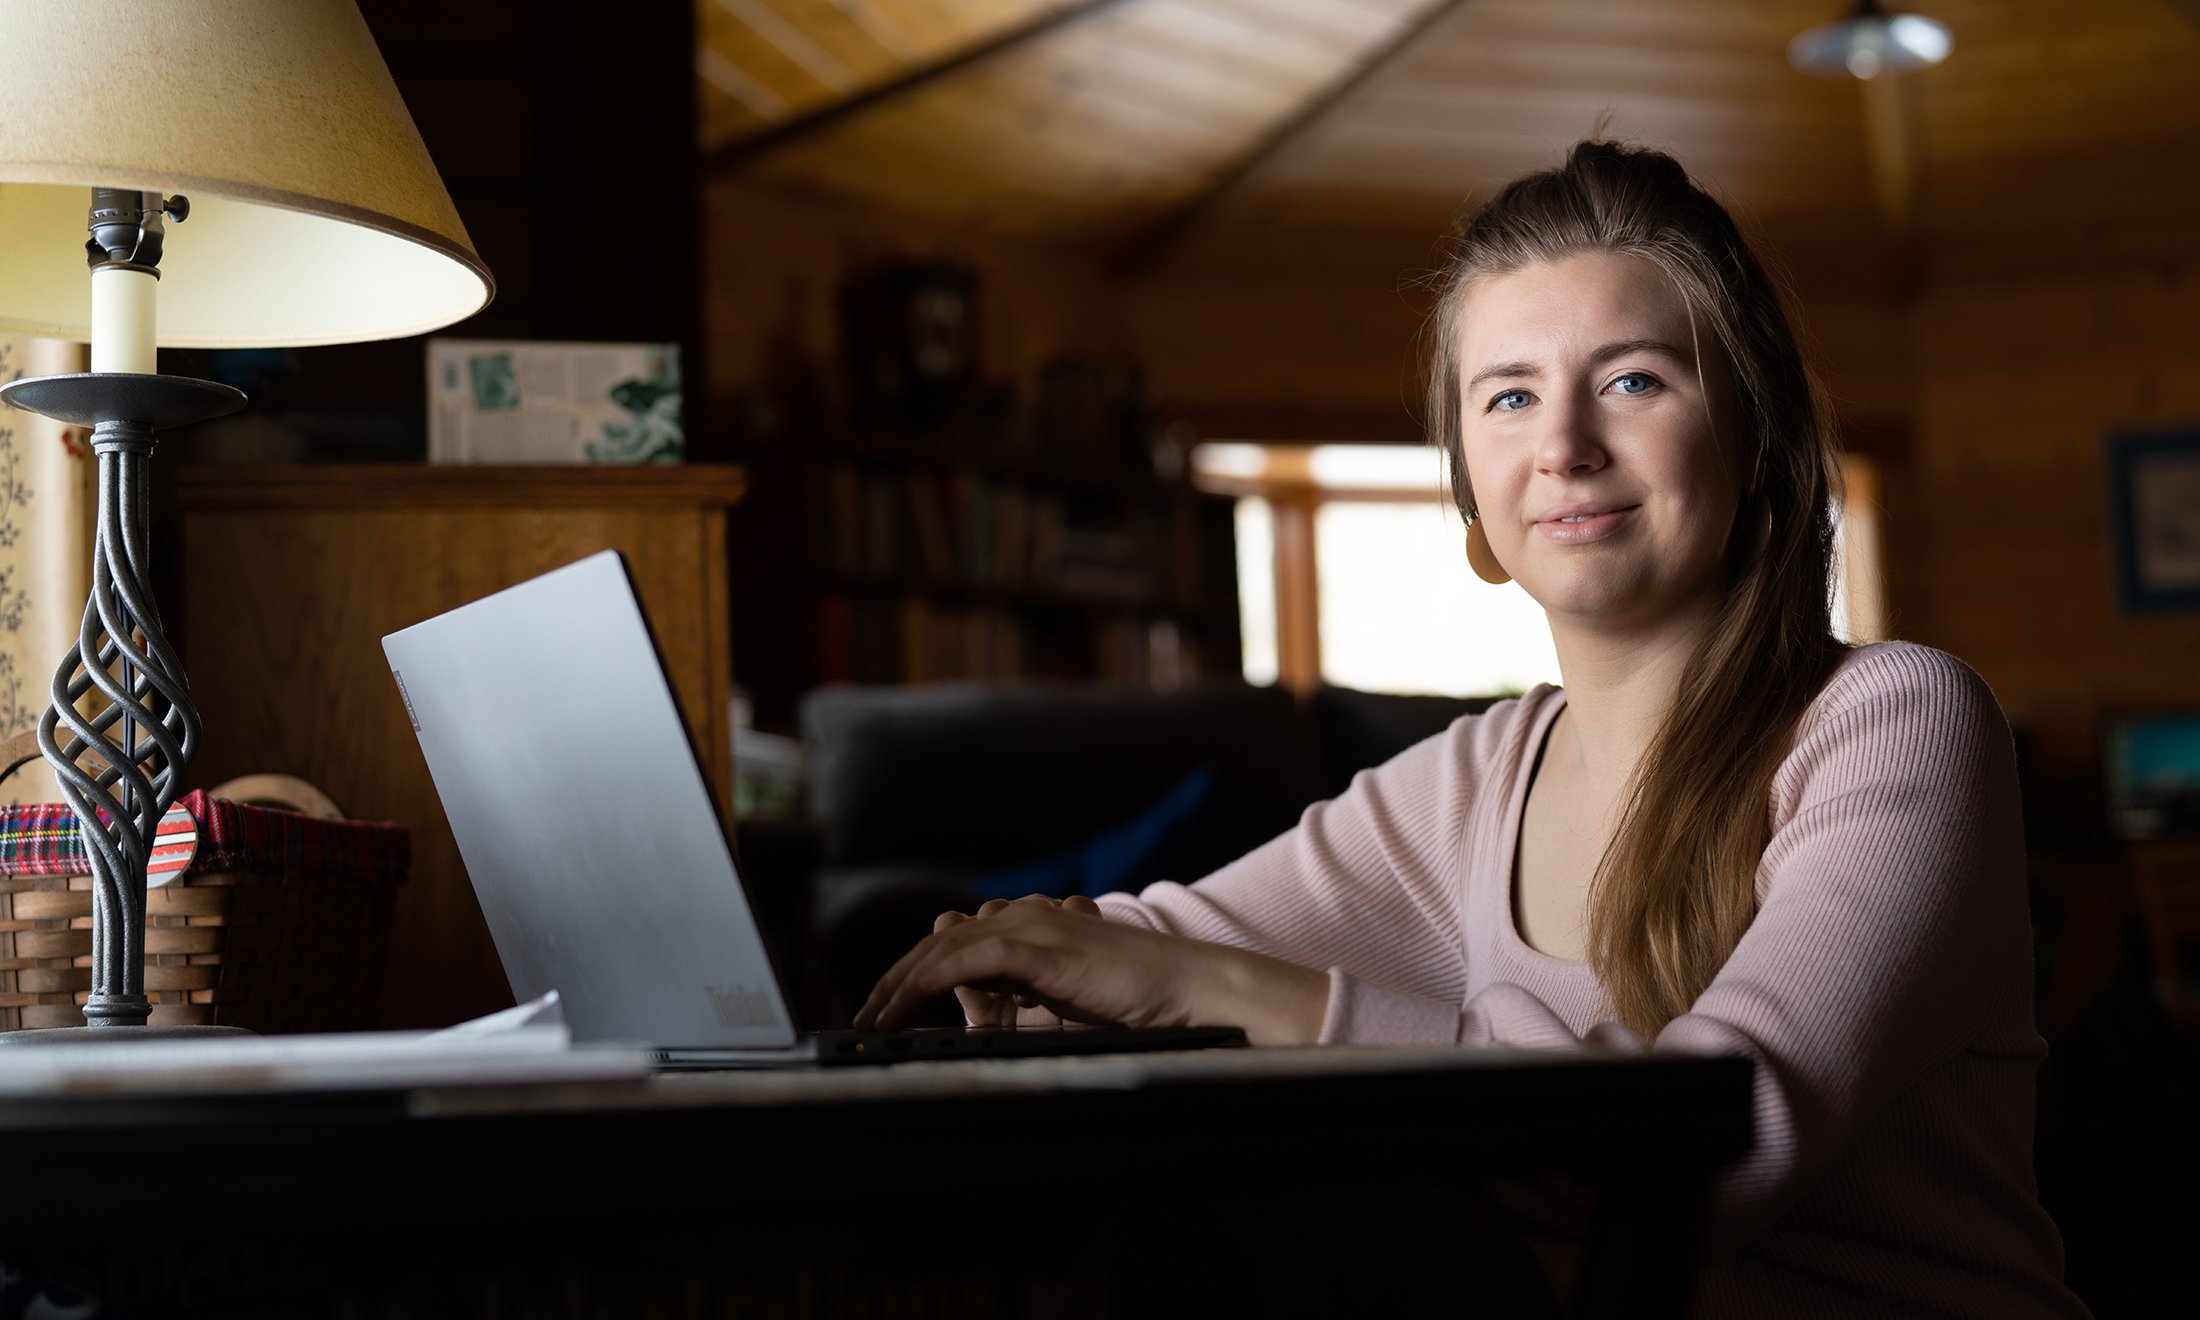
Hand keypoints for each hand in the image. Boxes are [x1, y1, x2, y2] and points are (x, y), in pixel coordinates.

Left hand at [852, 894, 1331, 1044]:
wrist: (1186, 990)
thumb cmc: (1136, 1001)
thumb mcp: (1064, 999)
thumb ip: (1021, 994)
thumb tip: (972, 1006)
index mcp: (1032, 924)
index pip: (956, 943)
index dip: (913, 973)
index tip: (884, 1008)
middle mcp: (1024, 915)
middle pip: (938, 942)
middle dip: (894, 980)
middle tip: (863, 1018)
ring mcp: (1031, 925)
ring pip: (943, 948)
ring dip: (899, 987)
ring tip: (872, 1021)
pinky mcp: (1037, 946)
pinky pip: (964, 961)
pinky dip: (926, 986)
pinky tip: (903, 1012)